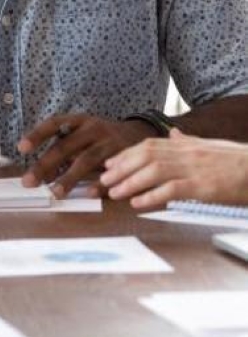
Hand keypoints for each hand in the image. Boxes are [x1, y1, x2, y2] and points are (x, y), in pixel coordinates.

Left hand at [17, 114, 152, 196]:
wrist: (138, 133)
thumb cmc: (99, 138)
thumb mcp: (80, 137)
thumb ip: (61, 153)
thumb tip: (41, 176)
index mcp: (78, 121)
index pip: (54, 124)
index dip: (37, 135)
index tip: (21, 148)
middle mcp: (92, 129)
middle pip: (65, 146)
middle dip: (45, 165)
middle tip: (29, 182)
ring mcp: (109, 142)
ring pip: (86, 160)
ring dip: (69, 178)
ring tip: (55, 193)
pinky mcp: (125, 157)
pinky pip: (111, 172)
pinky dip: (100, 183)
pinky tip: (89, 194)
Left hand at [100, 129, 247, 209]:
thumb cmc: (237, 162)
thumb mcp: (209, 146)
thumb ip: (187, 141)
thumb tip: (172, 133)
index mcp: (187, 144)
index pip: (148, 146)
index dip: (125, 155)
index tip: (109, 165)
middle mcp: (187, 153)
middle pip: (145, 157)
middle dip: (121, 168)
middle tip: (103, 181)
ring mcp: (195, 168)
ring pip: (154, 171)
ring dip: (130, 183)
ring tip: (114, 193)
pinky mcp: (204, 186)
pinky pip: (172, 189)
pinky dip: (151, 196)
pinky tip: (137, 203)